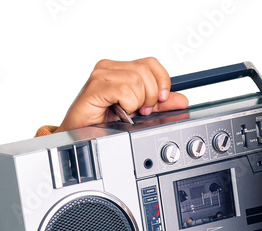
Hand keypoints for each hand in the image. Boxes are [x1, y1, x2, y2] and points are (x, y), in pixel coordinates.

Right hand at [54, 56, 188, 131]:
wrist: (80, 136)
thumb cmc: (102, 124)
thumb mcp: (138, 113)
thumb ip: (160, 105)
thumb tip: (181, 100)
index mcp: (120, 69)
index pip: (151, 63)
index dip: (162, 81)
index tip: (160, 100)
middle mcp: (110, 68)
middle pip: (146, 70)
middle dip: (151, 95)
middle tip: (141, 111)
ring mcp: (102, 75)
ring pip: (137, 80)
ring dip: (137, 102)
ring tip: (126, 113)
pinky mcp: (95, 86)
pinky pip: (125, 90)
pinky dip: (127, 104)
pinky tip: (119, 111)